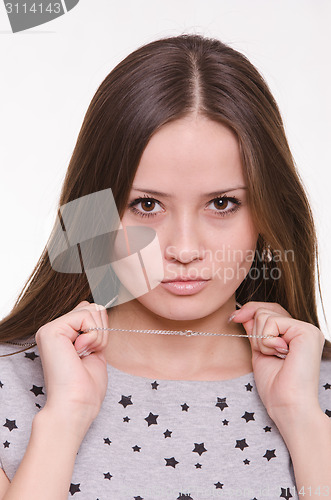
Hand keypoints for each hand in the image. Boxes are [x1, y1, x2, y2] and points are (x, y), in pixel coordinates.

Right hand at [35, 301, 108, 426]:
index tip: (94, 350)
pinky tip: (79, 352)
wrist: (77, 405)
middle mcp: (53, 329)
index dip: (100, 328)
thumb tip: (91, 305)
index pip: (89, 311)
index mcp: (62, 334)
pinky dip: (92, 335)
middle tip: (89, 353)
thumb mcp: (94, 349)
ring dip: (98, 335)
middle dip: (101, 331)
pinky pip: (86, 315)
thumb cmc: (87, 387)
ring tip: (84, 354)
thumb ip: (91, 328)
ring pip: (91, 309)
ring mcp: (50, 328)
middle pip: (92, 307)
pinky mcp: (51, 330)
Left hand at [229, 301, 325, 420]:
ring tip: (275, 356)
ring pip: (265, 315)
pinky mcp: (306, 332)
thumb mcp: (259, 351)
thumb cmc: (275, 386)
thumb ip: (255, 330)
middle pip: (265, 309)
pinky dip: (267, 340)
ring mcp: (307, 329)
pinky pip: (272, 322)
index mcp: (295, 334)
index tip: (233, 318)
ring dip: (261, 339)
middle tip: (266, 352)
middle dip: (255, 331)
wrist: (286, 405)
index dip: (250, 312)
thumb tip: (243, 312)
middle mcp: (304, 329)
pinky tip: (279, 354)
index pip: (269, 311)